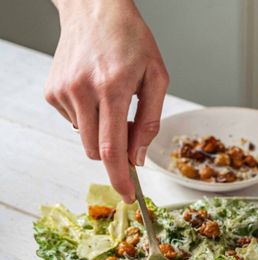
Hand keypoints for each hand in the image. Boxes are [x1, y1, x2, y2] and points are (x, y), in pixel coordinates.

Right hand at [45, 0, 168, 201]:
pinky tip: (93, 91)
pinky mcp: (52, 92)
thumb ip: (149, 121)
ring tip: (110, 99)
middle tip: (127, 123)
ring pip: (85, 139)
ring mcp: (63, 91)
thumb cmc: (131, 40)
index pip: (113, 149)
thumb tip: (138, 158)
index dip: (120, 178)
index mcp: (112, 88)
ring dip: (101, 132)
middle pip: (96, 151)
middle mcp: (82, 91)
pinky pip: (74, 123)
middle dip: (114, 151)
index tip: (127, 196)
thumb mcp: (157, 77)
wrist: (94, 7)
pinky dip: (87, 117)